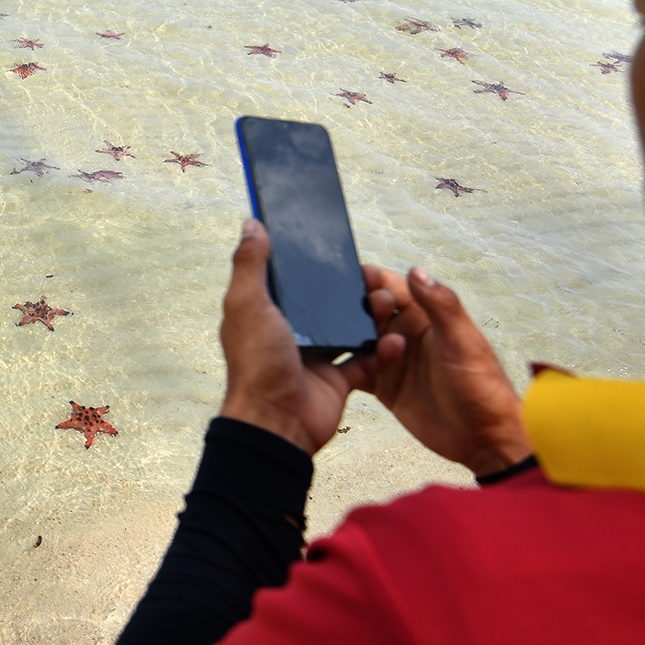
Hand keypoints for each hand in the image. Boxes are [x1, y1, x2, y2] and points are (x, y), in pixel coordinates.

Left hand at [217, 219, 365, 453]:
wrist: (278, 421)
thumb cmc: (257, 362)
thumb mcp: (247, 304)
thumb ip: (250, 264)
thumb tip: (252, 222)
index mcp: (268, 312)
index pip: (292, 280)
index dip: (310, 263)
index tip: (334, 243)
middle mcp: (292, 332)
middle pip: (327, 302)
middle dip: (351, 289)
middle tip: (373, 275)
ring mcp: (317, 356)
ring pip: (352, 327)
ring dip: (372, 315)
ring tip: (388, 301)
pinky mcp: (339, 379)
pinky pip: (368, 360)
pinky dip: (384, 351)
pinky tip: (397, 338)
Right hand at [349, 264, 531, 476]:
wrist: (482, 438)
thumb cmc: (481, 385)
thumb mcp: (463, 341)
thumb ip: (441, 305)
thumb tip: (415, 270)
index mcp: (426, 316)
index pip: (393, 286)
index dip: (372, 279)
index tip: (352, 276)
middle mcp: (406, 333)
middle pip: (370, 309)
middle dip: (353, 305)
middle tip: (345, 312)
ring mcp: (392, 359)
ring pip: (358, 337)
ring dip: (344, 333)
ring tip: (333, 335)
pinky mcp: (383, 385)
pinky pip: (356, 368)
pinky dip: (341, 364)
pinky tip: (326, 361)